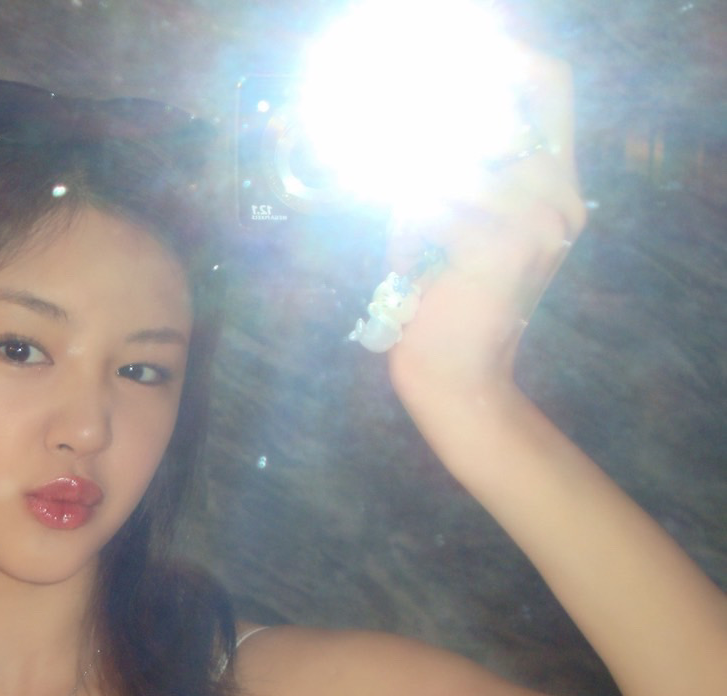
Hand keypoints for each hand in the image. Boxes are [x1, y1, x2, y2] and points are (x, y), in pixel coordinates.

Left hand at [386, 50, 587, 410]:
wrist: (453, 373)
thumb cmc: (440, 296)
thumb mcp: (449, 220)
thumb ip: (448, 167)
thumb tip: (408, 118)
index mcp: (556, 187)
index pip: (551, 89)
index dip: (510, 58)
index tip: (465, 53)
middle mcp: (560, 199)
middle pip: (496, 121)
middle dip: (438, 136)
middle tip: (405, 176)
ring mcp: (538, 222)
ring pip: (452, 166)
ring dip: (413, 202)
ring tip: (411, 249)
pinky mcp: (503, 247)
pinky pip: (433, 205)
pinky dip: (408, 231)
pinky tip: (412, 266)